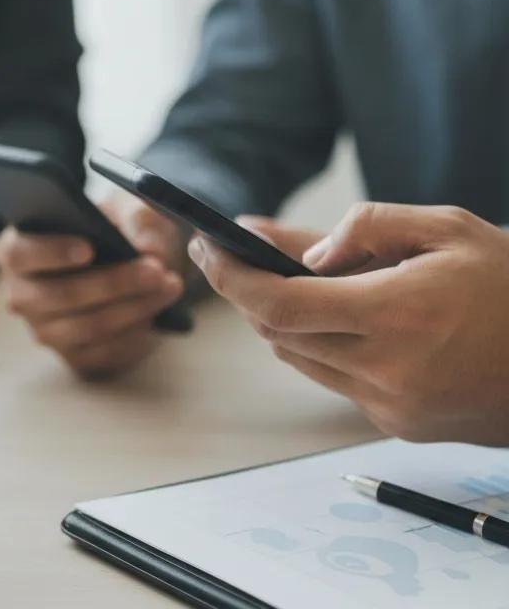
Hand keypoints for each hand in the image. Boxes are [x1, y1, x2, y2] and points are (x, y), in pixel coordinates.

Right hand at [0, 191, 185, 377]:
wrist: (127, 266)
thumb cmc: (113, 229)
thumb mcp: (126, 209)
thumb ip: (139, 219)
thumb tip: (149, 249)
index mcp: (16, 251)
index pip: (18, 254)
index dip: (50, 252)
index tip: (87, 248)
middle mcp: (22, 295)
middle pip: (59, 296)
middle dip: (112, 283)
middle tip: (153, 268)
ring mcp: (46, 330)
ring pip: (87, 326)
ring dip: (133, 306)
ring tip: (169, 284)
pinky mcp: (74, 355)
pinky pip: (105, 350)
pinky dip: (137, 329)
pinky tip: (159, 307)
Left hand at [191, 203, 508, 444]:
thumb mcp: (447, 230)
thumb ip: (367, 229)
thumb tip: (301, 254)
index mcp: (400, 314)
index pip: (280, 305)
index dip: (231, 277)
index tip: (207, 248)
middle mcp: (389, 369)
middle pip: (278, 334)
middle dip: (249, 294)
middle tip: (230, 256)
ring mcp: (392, 405)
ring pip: (300, 360)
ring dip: (282, 323)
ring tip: (278, 281)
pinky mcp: (399, 425)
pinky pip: (336, 381)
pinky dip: (323, 347)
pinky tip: (335, 318)